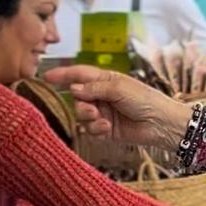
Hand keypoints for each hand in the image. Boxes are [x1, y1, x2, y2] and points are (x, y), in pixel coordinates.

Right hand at [44, 66, 192, 147]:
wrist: (160, 124)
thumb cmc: (144, 100)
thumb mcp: (119, 88)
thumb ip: (94, 88)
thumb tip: (73, 88)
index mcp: (105, 80)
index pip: (79, 75)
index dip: (62, 75)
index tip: (45, 77)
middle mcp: (101, 95)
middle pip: (77, 98)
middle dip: (81, 104)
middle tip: (92, 109)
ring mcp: (103, 113)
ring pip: (81, 115)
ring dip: (88, 118)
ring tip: (102, 120)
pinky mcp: (105, 130)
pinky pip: (90, 130)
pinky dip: (95, 130)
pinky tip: (107, 129)